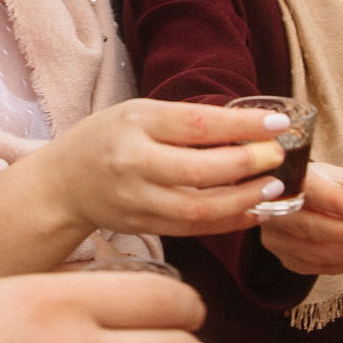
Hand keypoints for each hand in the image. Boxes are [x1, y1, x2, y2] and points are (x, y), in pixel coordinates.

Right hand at [27, 99, 289, 240]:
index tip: (278, 124)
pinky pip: (192, 228)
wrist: (65, 182)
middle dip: (247, 165)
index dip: (241, 126)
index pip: (196, 124)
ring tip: (273, 188)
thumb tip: (250, 128)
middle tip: (278, 158)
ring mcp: (136, 199)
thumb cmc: (110, 138)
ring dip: (243, 200)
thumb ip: (186, 121)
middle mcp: (133, 162)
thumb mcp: (141, 114)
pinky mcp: (143, 225)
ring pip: (198, 208)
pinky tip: (252, 211)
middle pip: (198, 171)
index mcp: (136, 123)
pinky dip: (227, 222)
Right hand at [257, 161, 342, 275]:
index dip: (338, 202)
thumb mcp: (330, 173)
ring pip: (316, 252)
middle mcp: (272, 211)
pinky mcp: (287, 259)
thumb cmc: (318, 183)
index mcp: (284, 181)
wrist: (291, 200)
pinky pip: (320, 267)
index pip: (308, 192)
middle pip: (310, 227)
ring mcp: (276, 239)